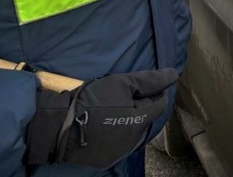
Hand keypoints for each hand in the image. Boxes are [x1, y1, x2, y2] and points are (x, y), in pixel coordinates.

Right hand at [26, 68, 177, 167]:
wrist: (58, 125)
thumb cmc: (93, 100)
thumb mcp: (122, 83)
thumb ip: (149, 80)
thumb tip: (174, 74)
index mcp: (140, 122)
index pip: (160, 104)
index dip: (156, 91)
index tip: (145, 84)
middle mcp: (134, 141)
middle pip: (147, 119)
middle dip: (143, 106)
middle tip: (127, 94)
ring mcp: (120, 152)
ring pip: (134, 132)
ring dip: (131, 120)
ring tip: (116, 108)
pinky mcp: (106, 159)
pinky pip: (119, 143)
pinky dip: (117, 132)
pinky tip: (106, 123)